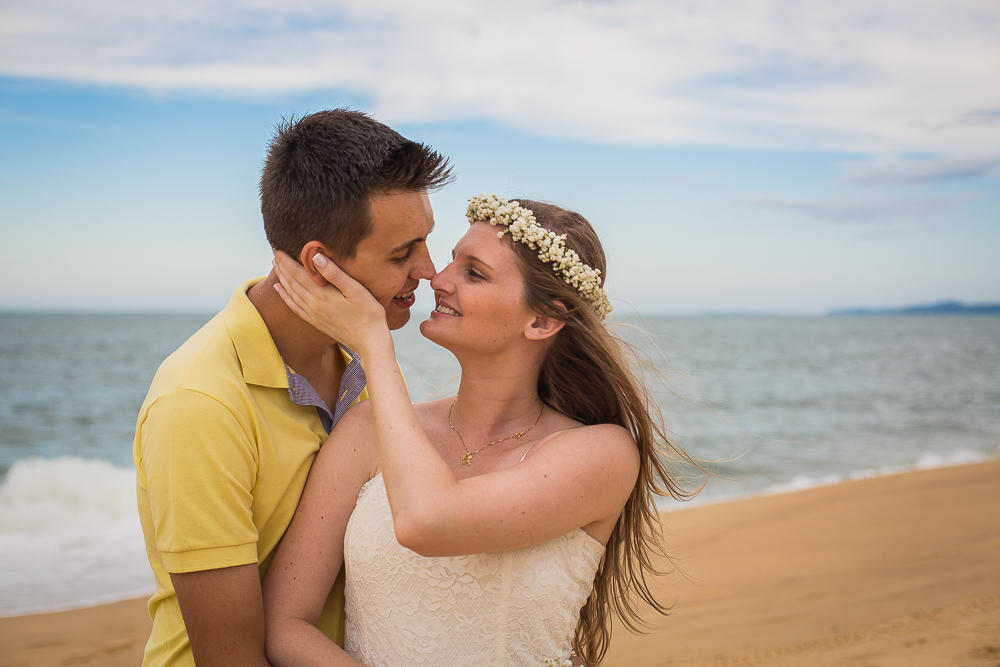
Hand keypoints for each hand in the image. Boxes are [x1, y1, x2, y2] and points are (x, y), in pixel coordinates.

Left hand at [273, 251, 389, 355]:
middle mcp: (313, 304)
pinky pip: (294, 307)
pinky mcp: (316, 322)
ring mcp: (313, 314)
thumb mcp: (356, 290)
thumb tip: (316, 257)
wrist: (370, 343)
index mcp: (322, 294)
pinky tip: (279, 290)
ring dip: (281, 278)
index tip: (278, 247)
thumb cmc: (369, 315)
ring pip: (290, 292)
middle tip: (274, 251)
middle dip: (282, 265)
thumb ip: (335, 273)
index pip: (298, 272)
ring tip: (275, 265)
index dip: (287, 259)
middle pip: (291, 281)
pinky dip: (284, 296)